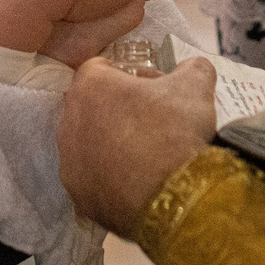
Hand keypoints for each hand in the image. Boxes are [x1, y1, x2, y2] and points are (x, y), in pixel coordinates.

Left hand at [58, 57, 216, 235]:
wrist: (175, 197)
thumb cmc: (176, 130)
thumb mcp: (196, 85)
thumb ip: (192, 67)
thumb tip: (192, 68)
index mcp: (90, 87)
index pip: (102, 69)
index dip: (129, 75)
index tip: (152, 88)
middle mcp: (69, 122)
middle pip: (92, 107)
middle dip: (117, 110)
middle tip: (151, 121)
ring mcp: (70, 163)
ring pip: (89, 144)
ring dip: (111, 145)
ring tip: (146, 155)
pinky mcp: (79, 195)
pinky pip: (93, 178)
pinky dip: (111, 177)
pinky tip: (138, 182)